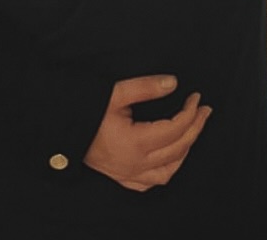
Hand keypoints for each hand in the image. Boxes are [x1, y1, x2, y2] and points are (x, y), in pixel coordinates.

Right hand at [84, 75, 210, 190]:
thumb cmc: (87, 111)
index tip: (197, 97)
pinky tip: (171, 159)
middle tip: (204, 110)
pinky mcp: (121, 177)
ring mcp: (128, 174)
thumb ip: (146, 88)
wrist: (62, 131)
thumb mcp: (116, 93)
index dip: (191, 112)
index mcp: (136, 143)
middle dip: (195, 128)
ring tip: (193, 131)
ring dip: (184, 151)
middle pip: (177, 149)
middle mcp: (135, 163)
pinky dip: (166, 170)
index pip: (175, 129)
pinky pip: (150, 182)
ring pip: (168, 170)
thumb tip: (174, 83)